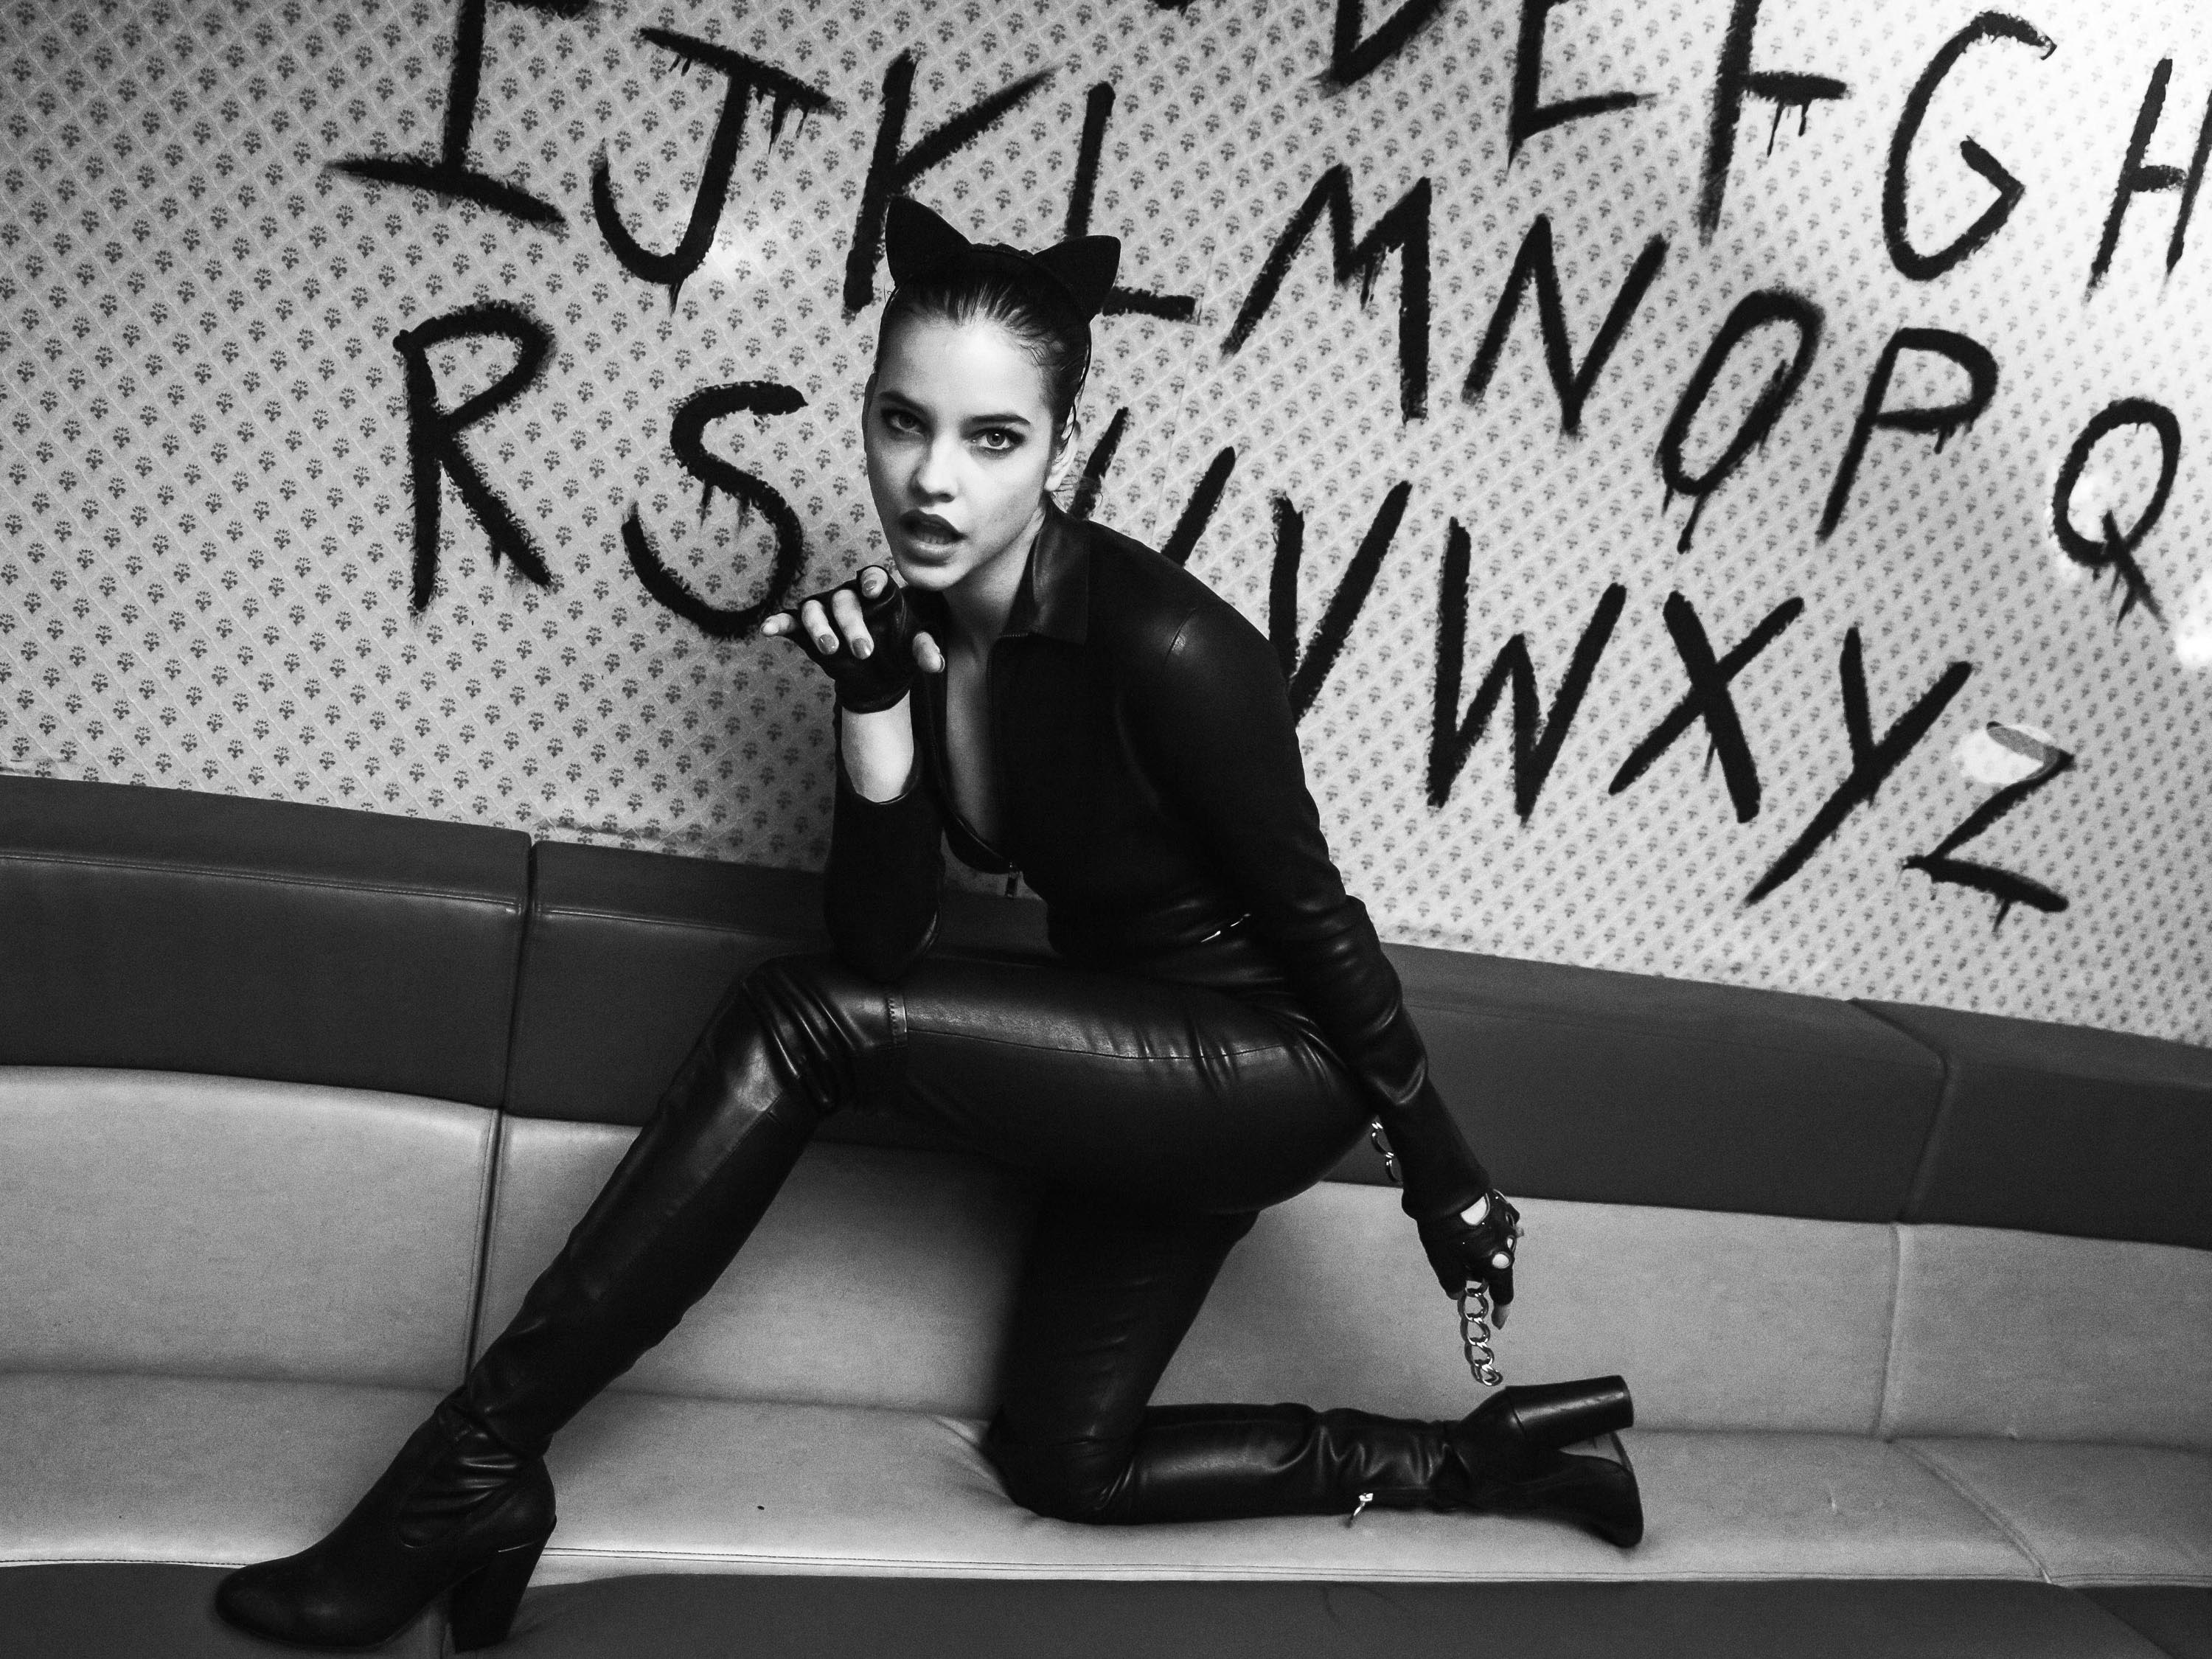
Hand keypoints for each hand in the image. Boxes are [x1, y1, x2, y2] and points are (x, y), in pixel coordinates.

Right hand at [759, 566, 943, 710]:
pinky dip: (779, 623)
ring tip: (832, 651)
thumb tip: (935, 665)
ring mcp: (825, 612)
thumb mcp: (913, 648)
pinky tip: (768, 630)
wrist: (878, 670)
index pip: (872, 577)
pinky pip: (791, 622)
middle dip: (853, 625)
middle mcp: (847, 597)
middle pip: (845, 601)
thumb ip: (925, 650)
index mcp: (875, 593)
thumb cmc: (898, 648)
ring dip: (820, 628)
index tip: (874, 593)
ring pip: (815, 610)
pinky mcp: (807, 630)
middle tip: (865, 651)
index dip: (871, 582)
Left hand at [1415, 1189, 1521, 1306]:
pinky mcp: (1500, 1203)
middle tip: (1456, 1264)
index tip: (1499, 1322)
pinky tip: (1477, 1226)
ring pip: (1497, 1245)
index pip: (1503, 1294)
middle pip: (1496, 1267)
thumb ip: (1452, 1282)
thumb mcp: (1443, 1261)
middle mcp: (1509, 1244)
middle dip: (1479, 1271)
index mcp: (1498, 1263)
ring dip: (1482, 1249)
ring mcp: (1507, 1222)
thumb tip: (1457, 1292)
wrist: (1446, 1182)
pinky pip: (1498, 1224)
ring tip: (1462, 1244)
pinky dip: (1488, 1230)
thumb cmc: (1445, 1227)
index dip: (1501, 1310)